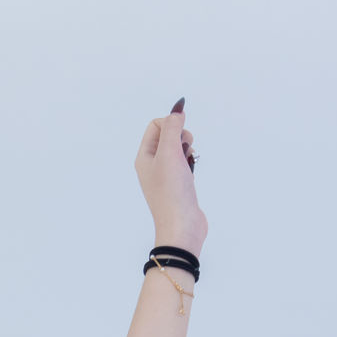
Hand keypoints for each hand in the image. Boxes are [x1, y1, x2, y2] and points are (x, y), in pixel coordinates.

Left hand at [135, 102, 205, 255]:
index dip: (171, 123)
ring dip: (187, 150)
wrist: (182, 227)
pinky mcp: (178, 185)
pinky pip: (184, 164)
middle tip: (185, 150)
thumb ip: (172, 128)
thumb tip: (177, 110)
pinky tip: (192, 173)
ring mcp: (165, 176)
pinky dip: (190, 163)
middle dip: (181, 136)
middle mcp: (151, 166)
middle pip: (168, 135)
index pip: (155, 125)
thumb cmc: (172, 191)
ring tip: (189, 162)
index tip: (181, 135)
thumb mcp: (169, 153)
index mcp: (143, 158)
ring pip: (178, 149)